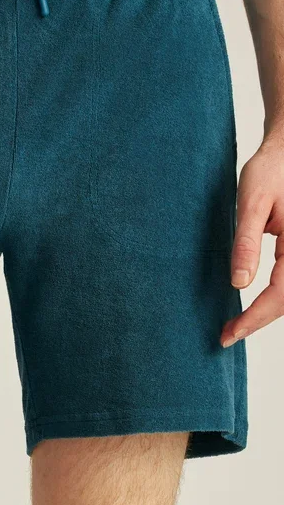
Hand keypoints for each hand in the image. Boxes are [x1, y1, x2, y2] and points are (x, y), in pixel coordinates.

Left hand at [222, 134, 283, 346]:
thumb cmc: (271, 170)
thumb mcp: (252, 202)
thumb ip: (247, 243)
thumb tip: (239, 283)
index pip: (280, 295)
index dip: (254, 319)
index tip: (229, 334)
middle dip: (260, 321)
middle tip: (227, 335)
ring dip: (268, 312)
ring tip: (238, 324)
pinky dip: (276, 298)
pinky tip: (255, 305)